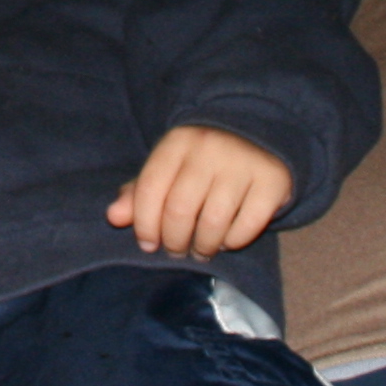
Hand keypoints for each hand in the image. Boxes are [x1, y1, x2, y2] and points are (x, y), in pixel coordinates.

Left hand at [109, 124, 293, 257]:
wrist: (258, 135)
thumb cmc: (202, 160)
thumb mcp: (169, 167)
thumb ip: (140, 192)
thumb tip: (113, 217)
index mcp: (177, 141)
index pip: (150, 189)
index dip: (144, 224)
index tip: (148, 244)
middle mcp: (209, 148)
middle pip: (179, 210)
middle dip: (174, 241)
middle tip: (177, 251)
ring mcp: (242, 163)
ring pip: (213, 222)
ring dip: (203, 246)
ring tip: (200, 250)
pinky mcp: (272, 181)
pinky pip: (247, 226)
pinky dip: (234, 241)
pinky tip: (227, 240)